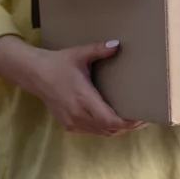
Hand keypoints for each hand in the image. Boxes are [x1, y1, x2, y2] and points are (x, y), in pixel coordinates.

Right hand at [0, 36, 142, 135]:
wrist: (34, 73)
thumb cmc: (58, 63)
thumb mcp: (79, 54)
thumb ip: (99, 50)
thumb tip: (118, 45)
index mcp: (83, 99)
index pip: (110, 120)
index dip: (128, 123)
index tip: (142, 118)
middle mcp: (78, 115)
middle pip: (109, 129)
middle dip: (129, 126)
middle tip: (145, 117)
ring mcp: (72, 122)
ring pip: (102, 133)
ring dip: (118, 129)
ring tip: (134, 120)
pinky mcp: (69, 124)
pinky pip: (92, 132)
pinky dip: (106, 129)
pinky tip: (116, 121)